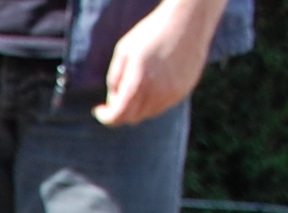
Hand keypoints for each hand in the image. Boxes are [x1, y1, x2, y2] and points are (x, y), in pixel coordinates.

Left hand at [98, 0, 223, 125]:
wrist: (188, 21)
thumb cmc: (152, 33)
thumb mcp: (123, 51)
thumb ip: (114, 78)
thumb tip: (113, 100)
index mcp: (138, 83)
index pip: (118, 116)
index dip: (105, 117)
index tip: (99, 110)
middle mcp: (156, 93)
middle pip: (132, 117)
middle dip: (120, 111)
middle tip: (117, 95)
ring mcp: (172, 93)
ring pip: (148, 113)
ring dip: (138, 105)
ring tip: (138, 82)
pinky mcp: (184, 90)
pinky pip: (164, 105)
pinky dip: (154, 100)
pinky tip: (154, 80)